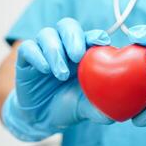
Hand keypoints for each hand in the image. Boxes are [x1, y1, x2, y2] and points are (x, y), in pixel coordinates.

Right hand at [3, 18, 112, 140]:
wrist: (43, 119)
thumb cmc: (70, 107)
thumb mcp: (87, 107)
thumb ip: (101, 107)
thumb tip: (118, 114)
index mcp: (83, 54)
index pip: (89, 36)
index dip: (96, 36)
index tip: (103, 43)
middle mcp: (64, 48)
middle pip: (67, 26)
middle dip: (73, 37)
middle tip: (78, 56)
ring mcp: (44, 52)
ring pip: (47, 34)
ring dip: (55, 51)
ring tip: (61, 74)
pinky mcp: (26, 60)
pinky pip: (27, 48)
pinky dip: (37, 56)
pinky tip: (45, 70)